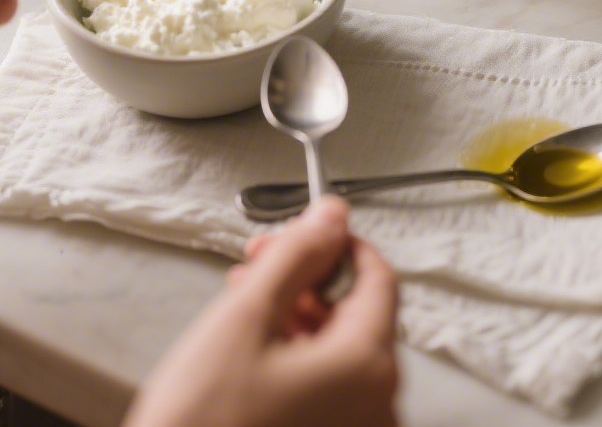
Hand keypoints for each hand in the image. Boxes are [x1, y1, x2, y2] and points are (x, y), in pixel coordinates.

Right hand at [124, 197, 399, 426]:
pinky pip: (330, 389)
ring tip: (245, 299)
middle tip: (257, 260)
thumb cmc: (202, 423)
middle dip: (306, 278)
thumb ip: (296, 254)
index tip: (305, 229)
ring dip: (297, 315)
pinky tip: (253, 346)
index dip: (339, 242)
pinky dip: (298, 357)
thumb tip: (332, 215)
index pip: (379, 276)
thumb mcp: (245, 319)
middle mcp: (378, 406)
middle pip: (357, 313)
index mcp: (368, 366)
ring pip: (340, 350)